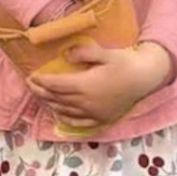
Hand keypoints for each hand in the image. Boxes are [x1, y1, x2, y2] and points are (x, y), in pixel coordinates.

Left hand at [26, 41, 172, 129]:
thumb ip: (83, 53)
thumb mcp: (104, 52)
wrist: (146, 78)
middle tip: (30, 85)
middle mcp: (86, 102)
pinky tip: (60, 114)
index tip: (31, 76)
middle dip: (40, 92)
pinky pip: (79, 122)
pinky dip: (66, 118)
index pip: (55, 85)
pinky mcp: (101, 118)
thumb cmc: (125, 63)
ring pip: (64, 111)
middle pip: (56, 98)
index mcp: (85, 85)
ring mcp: (93, 113)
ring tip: (40, 97)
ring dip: (49, 104)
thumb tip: (66, 56)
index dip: (41, 81)